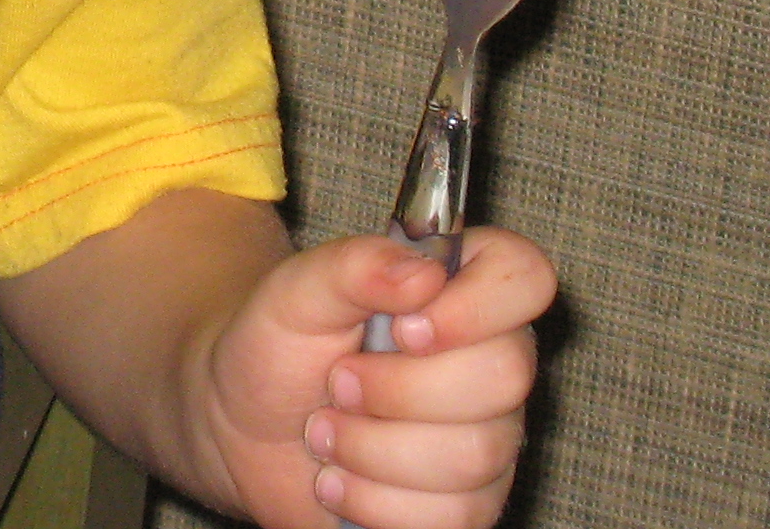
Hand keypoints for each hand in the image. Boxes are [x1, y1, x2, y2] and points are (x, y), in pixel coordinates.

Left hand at [200, 227, 555, 528]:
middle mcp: (489, 361)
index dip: (478, 304)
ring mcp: (488, 438)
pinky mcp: (468, 504)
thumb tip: (421, 272)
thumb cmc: (279, 345)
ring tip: (324, 432)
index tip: (405, 327)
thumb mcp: (295, 291)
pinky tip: (339, 481)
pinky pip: (451, 517)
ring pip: (473, 457)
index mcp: (458, 288)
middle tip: (336, 383)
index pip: (523, 275)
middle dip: (397, 390)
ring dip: (372, 449)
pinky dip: (374, 502)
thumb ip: (353, 265)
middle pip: (505, 377)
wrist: (245, 426)